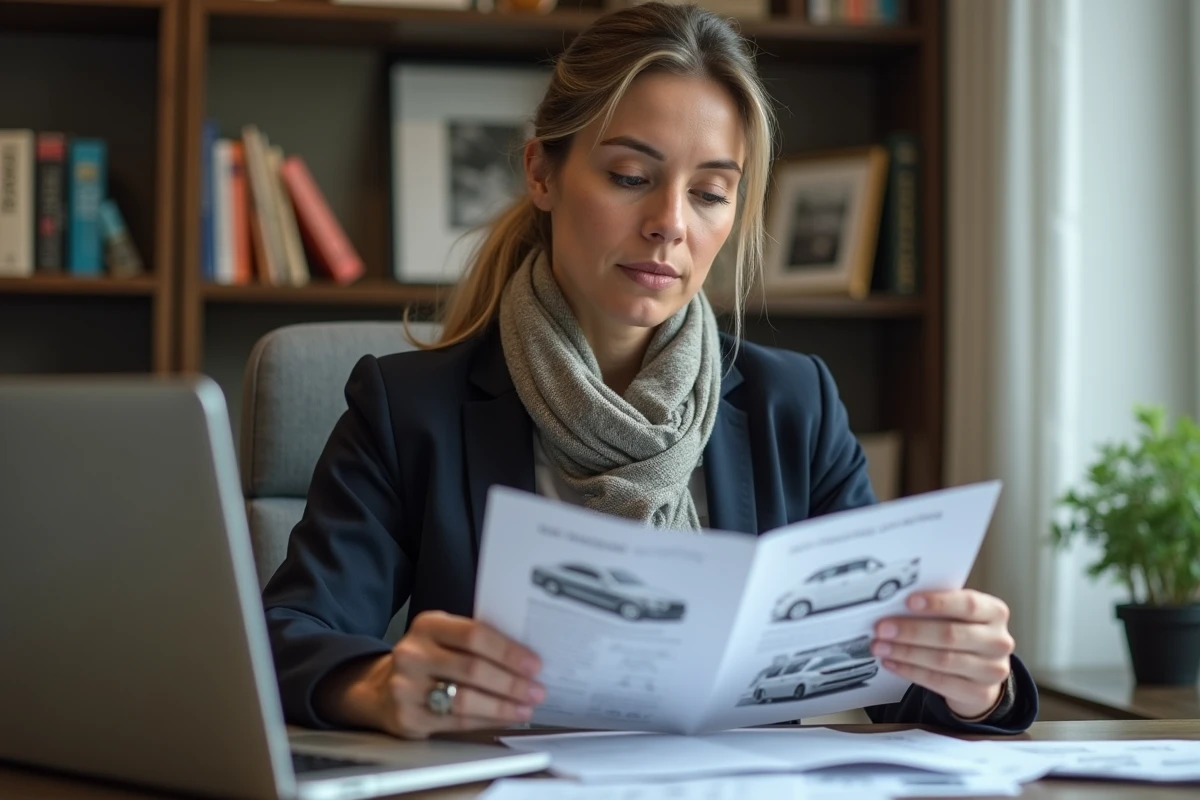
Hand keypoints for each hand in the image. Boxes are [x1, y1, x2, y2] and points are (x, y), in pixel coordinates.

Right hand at [318, 611, 544, 739]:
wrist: (381, 688)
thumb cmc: (428, 659)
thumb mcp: (443, 637)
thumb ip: (476, 640)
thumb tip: (525, 657)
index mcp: (428, 625)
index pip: (474, 634)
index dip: (508, 651)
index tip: (534, 663)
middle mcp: (413, 653)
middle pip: (473, 669)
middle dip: (511, 682)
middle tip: (536, 689)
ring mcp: (406, 687)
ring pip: (465, 700)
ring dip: (503, 706)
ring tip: (525, 707)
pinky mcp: (407, 717)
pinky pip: (455, 722)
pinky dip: (485, 721)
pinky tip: (503, 718)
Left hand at [872, 589, 1014, 719]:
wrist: (982, 674)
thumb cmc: (963, 633)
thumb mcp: (959, 615)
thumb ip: (937, 607)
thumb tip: (895, 601)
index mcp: (995, 612)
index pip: (968, 604)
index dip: (937, 602)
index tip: (908, 601)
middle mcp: (998, 641)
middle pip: (951, 634)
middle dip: (911, 631)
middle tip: (882, 628)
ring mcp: (992, 670)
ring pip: (942, 660)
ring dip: (905, 652)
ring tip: (880, 647)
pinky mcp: (979, 693)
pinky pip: (939, 682)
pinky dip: (910, 671)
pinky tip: (892, 664)